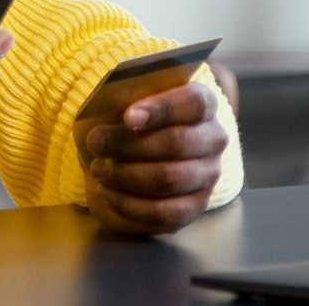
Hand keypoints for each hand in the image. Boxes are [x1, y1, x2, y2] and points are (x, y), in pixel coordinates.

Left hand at [76, 81, 228, 234]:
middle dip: (129, 145)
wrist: (122, 155)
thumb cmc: (122, 119)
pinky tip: (106, 192)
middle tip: (95, 143)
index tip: (128, 117)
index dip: (162, 109)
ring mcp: (207, 175)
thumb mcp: (120, 99)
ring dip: (125, 175)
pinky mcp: (194, 207)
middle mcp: (213, 138)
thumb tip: (119, 105)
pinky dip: (129, 204)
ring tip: (97, 169)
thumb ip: (124, 96)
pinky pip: (164, 212)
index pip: (194, 103)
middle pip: (177, 143)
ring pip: (169, 178)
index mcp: (202, 103)